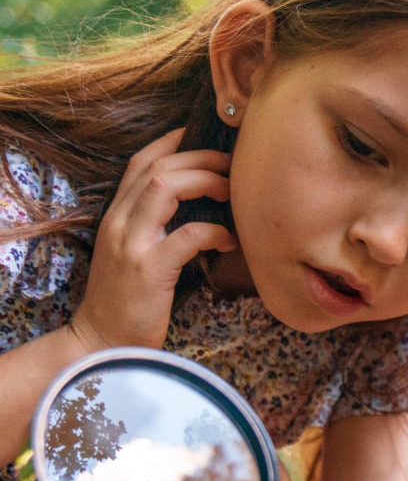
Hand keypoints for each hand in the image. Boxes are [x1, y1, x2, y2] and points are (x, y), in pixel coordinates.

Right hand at [71, 128, 236, 351]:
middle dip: (199, 157)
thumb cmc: (129, 303)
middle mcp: (120, 222)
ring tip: (232, 192)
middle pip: (158, 167)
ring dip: (205, 182)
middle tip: (231, 164)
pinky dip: (215, 232)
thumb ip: (157, 229)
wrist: (102, 344)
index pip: (142, 163)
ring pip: (166, 189)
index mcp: (118, 216)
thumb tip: (202, 210)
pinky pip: (187, 236)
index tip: (205, 136)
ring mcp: (132, 244)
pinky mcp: (148, 270)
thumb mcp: (137, 256)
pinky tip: (230, 242)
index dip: (174, 142)